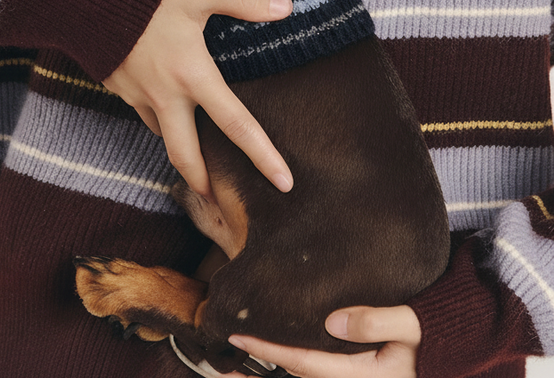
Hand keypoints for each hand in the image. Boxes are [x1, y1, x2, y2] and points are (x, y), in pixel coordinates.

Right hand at [101, 0, 293, 197]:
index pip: (236, 124)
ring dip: (178, 145)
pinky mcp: (117, 87)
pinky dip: (157, 116)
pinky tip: (163, 102)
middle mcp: (165, 95)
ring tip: (193, 145)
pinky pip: (142, 111)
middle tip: (217, 196)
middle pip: (186, 155)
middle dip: (203, 180)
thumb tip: (286, 6)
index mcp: (192, 75)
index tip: (285, 184)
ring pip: (162, 133)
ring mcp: (137, 94)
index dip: (263, 156)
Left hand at [229, 305, 420, 377]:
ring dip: (281, 357)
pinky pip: (323, 365)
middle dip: (266, 356)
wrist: (462, 349)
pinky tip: (288, 341)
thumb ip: (375, 320)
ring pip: (308, 369)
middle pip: (298, 370)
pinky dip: (301, 357)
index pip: (302, 361)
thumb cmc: (438, 336)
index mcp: (361, 376)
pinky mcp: (362, 372)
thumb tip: (332, 321)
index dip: (267, 348)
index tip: (236, 334)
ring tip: (250, 340)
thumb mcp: (412, 325)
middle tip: (230, 339)